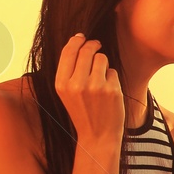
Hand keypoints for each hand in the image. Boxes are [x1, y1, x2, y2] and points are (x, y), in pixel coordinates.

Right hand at [54, 33, 124, 149]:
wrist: (97, 136)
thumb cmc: (83, 112)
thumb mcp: (67, 92)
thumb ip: (69, 70)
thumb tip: (78, 41)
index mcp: (61, 83)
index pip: (68, 51)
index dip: (76, 40)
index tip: (82, 37)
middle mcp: (76, 84)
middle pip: (86, 51)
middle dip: (93, 45)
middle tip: (97, 45)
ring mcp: (95, 87)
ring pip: (102, 58)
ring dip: (103, 64)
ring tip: (100, 78)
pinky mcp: (112, 90)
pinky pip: (113, 72)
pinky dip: (112, 78)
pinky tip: (109, 92)